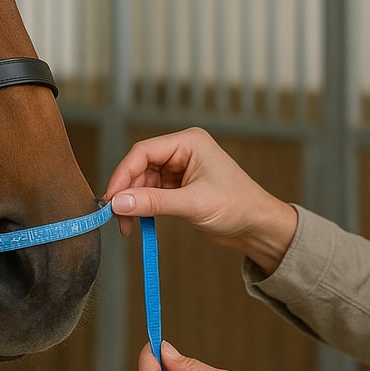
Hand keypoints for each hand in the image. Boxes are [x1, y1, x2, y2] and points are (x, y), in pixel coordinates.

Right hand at [103, 127, 295, 272]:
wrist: (258, 227)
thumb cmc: (238, 207)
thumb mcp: (193, 204)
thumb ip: (153, 202)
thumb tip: (119, 203)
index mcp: (188, 143)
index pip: (143, 152)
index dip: (123, 174)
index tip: (111, 198)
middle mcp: (182, 151)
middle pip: (139, 167)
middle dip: (127, 193)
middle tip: (117, 217)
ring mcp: (179, 169)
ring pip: (142, 182)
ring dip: (133, 203)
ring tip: (128, 226)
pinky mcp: (178, 186)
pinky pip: (151, 194)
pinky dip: (143, 208)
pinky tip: (140, 222)